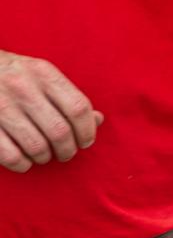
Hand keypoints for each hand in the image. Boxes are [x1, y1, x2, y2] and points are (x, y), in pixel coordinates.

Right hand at [0, 51, 102, 171]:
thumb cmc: (14, 76)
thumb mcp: (42, 76)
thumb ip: (69, 97)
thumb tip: (98, 120)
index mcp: (43, 73)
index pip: (79, 108)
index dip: (87, 131)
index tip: (85, 142)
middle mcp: (22, 86)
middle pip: (60, 132)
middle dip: (67, 150)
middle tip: (64, 153)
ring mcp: (1, 105)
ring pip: (37, 147)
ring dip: (45, 158)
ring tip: (44, 154)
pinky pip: (12, 156)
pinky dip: (22, 164)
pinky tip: (23, 160)